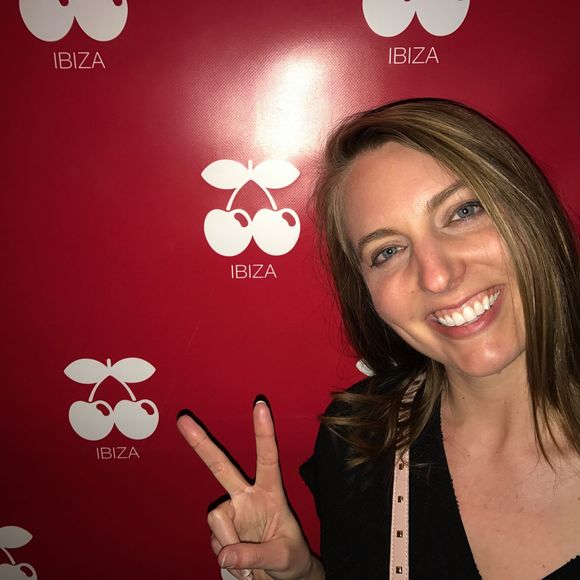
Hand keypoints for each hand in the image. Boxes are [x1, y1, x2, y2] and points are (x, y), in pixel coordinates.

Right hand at [177, 401, 321, 579]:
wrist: (282, 578)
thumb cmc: (291, 558)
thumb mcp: (283, 557)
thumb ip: (256, 555)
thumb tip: (225, 554)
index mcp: (271, 492)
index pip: (268, 458)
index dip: (263, 432)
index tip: (260, 405)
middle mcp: (247, 495)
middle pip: (221, 466)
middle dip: (202, 443)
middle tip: (183, 419)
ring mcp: (233, 511)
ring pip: (217, 520)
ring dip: (229, 544)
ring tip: (250, 565)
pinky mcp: (222, 530)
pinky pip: (215, 541)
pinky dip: (227, 557)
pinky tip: (241, 565)